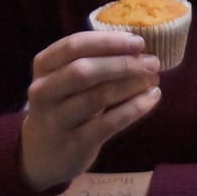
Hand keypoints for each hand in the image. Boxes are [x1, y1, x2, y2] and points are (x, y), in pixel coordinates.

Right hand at [18, 30, 160, 192]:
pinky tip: (151, 98)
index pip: (74, 45)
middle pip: (83, 70)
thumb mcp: (65, 79)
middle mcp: (44, 91)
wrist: (42, 154)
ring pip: (97, 97)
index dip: (108, 41)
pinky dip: (133, 108)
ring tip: (154, 80)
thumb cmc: (63, 105)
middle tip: (153, 62)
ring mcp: (56, 120)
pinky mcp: (73, 144)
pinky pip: (108, 124)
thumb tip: (137, 46)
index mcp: (44, 65)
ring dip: (131, 85)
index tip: (138, 42)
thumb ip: (91, 60)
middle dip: (122, 64)